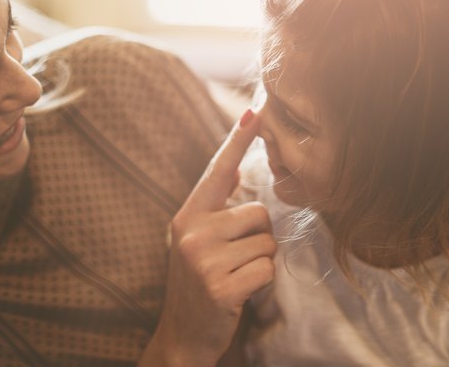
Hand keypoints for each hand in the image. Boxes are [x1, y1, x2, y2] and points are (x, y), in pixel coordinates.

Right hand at [139, 110, 275, 366]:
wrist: (181, 337)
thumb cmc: (197, 286)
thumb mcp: (195, 242)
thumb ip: (214, 209)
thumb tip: (234, 171)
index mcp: (187, 216)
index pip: (217, 171)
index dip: (238, 141)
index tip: (255, 111)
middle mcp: (192, 232)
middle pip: (258, 213)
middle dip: (259, 239)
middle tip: (236, 262)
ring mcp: (203, 260)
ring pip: (267, 244)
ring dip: (261, 264)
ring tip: (235, 278)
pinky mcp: (219, 286)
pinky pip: (267, 271)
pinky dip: (262, 286)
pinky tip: (239, 296)